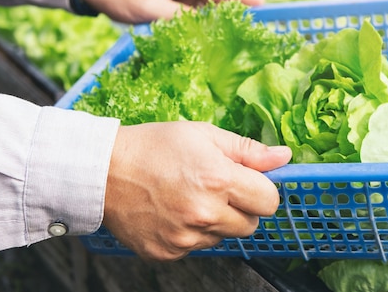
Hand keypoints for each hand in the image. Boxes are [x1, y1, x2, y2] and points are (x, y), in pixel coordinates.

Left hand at [80, 0, 264, 23]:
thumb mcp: (147, 6)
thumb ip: (174, 17)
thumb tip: (199, 29)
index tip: (261, 2)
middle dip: (237, 8)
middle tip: (258, 24)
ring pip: (208, 8)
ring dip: (222, 19)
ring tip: (243, 33)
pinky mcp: (174, 5)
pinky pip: (196, 15)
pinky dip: (206, 24)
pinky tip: (216, 36)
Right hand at [102, 121, 290, 260]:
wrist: (103, 170)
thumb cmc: (154, 146)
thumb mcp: (204, 135)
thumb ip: (248, 150)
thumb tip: (284, 157)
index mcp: (218, 180)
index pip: (269, 201)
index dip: (262, 190)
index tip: (248, 182)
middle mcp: (205, 213)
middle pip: (250, 225)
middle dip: (242, 207)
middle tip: (216, 188)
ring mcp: (185, 237)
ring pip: (223, 237)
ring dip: (217, 221)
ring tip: (189, 197)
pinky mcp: (168, 252)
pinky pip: (197, 247)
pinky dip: (192, 232)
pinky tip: (174, 211)